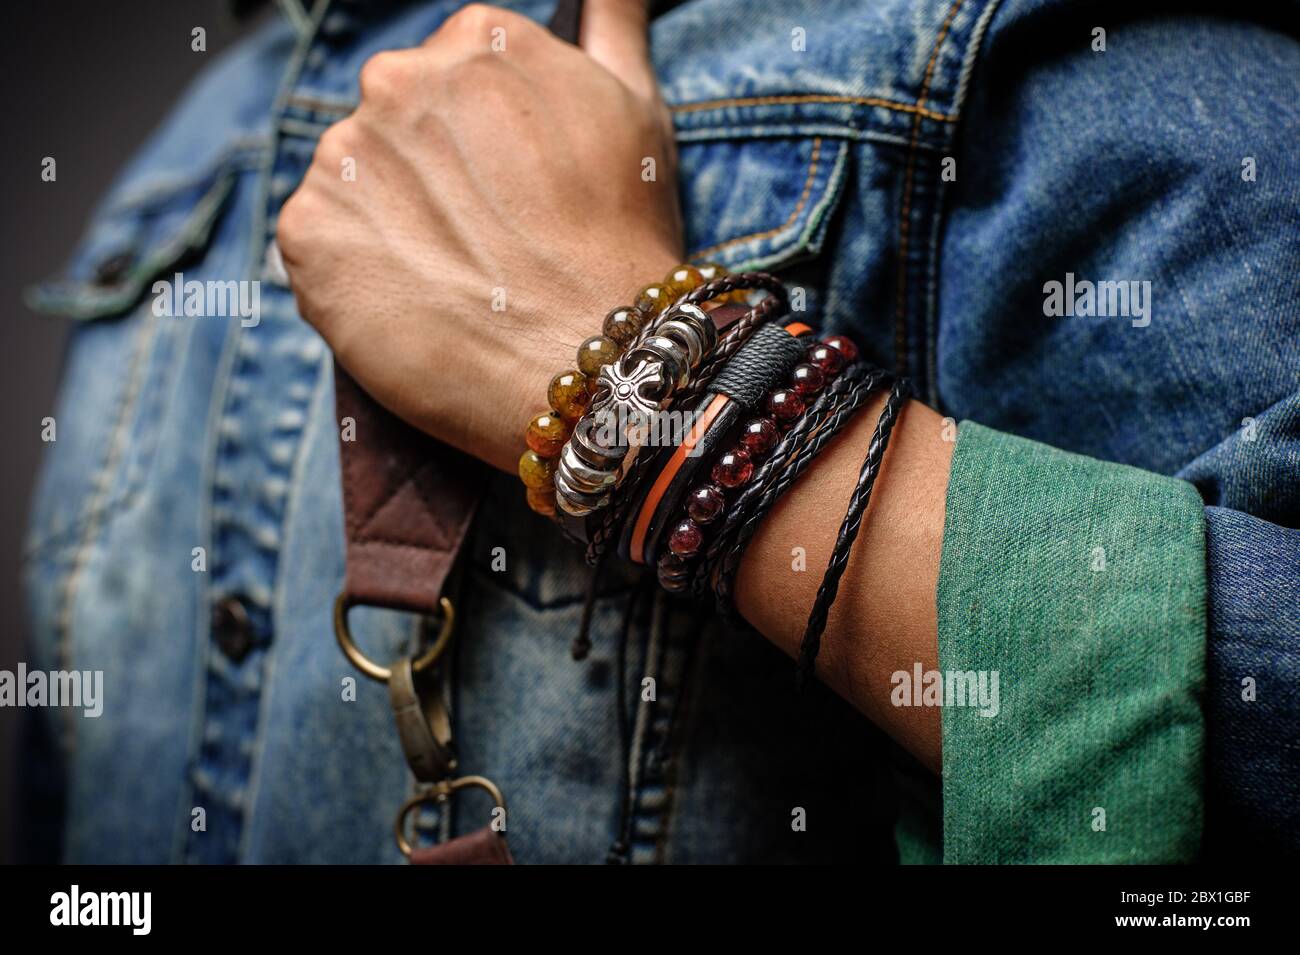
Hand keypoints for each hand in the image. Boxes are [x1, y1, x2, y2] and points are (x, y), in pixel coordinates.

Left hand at [278, 1, 681, 471]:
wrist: (588, 361)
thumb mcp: (638, 109)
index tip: (508, 193)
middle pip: (394, 125)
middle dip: (428, 177)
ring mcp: (345, 156)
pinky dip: (353, 272)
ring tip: (451, 278)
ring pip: (352, 182)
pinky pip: (317, 242)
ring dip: (387, 222)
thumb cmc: (623, 241)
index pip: (450, 79)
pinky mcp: (307, 233)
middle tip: (482, 242)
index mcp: (476, 40)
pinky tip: (412, 300)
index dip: (482, 145)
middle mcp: (398, 80)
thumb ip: (612, 25)